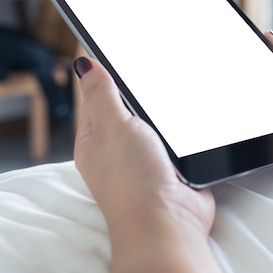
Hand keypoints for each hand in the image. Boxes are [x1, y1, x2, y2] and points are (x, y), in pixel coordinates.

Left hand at [72, 57, 221, 272]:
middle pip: (130, 108)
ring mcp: (147, 158)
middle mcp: (119, 149)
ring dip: (167, 115)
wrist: (168, 220)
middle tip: (155, 77)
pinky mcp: (173, 166)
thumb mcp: (112, 124)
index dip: (109, 75)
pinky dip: (184, 132)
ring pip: (157, 122)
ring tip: (172, 105)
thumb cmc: (131, 180)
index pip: (97, 96)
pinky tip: (190, 123)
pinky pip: (179, 139)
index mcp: (94, 137)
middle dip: (143, 95)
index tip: (124, 52)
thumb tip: (82, 63)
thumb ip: (101, 92)